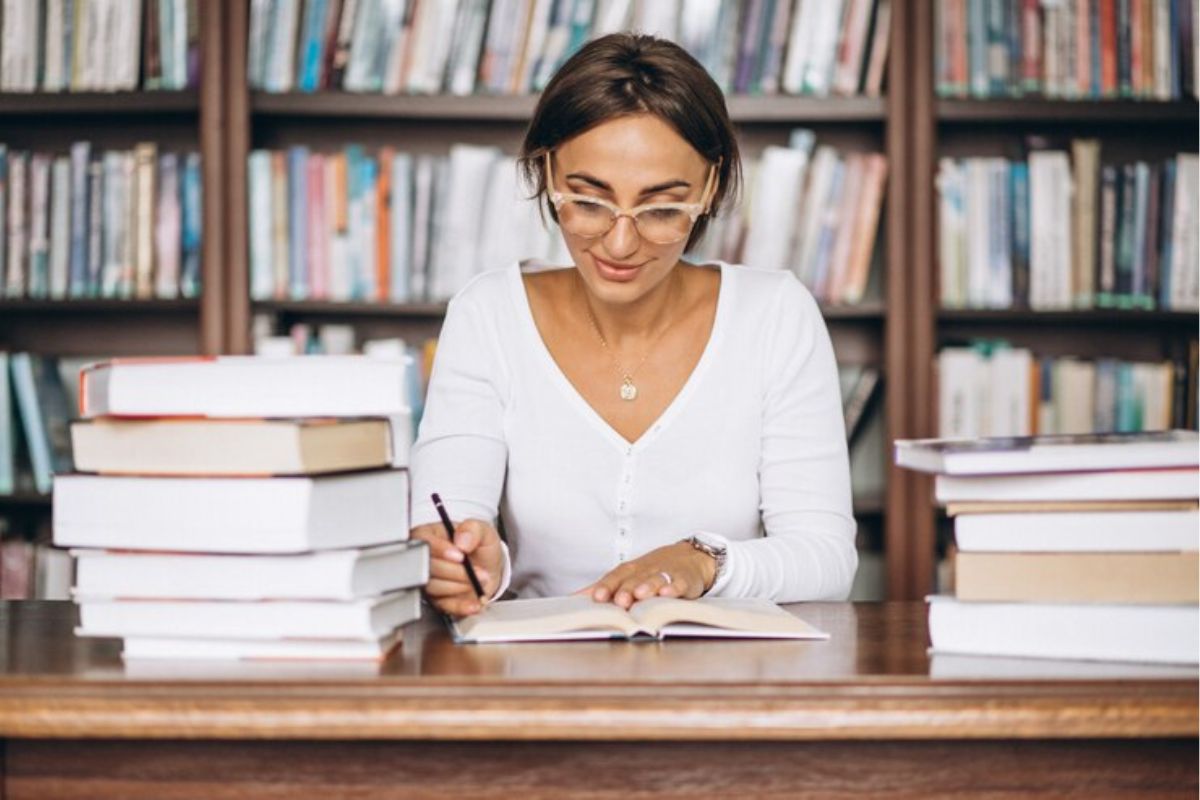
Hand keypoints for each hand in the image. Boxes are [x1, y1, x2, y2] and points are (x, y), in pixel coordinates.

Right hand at [411, 518, 503, 616]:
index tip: (460, 556)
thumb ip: (473, 529)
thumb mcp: (482, 530)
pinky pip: (444, 606)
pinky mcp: (437, 600)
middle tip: (478, 571)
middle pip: (428, 567)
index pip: (424, 542)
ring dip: (460, 586)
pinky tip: (474, 603)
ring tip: (480, 581)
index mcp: (429, 536)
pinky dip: (461, 606)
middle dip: (456, 571)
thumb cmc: (479, 546)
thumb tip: (461, 540)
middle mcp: (425, 558)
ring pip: (434, 587)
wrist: (489, 569)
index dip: (441, 550)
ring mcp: (429, 581)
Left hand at [581, 542, 715, 609]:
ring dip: (647, 587)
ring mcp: (665, 574)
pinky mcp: (684, 580)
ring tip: (640, 595)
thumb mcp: (628, 576)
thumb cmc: (652, 571)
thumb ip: (603, 587)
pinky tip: (668, 593)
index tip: (596, 597)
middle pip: (634, 580)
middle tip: (619, 601)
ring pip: (655, 580)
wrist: (690, 557)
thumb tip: (572, 599)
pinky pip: (679, 583)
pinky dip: (673, 588)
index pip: (615, 577)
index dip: (606, 586)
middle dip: (625, 590)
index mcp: (630, 571)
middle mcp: (645, 571)